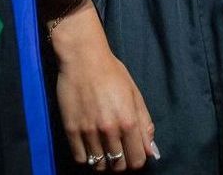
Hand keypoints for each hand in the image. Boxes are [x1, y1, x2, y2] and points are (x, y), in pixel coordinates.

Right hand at [49, 1, 158, 169]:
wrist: (83, 58)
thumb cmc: (111, 72)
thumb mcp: (134, 93)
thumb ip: (144, 123)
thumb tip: (151, 150)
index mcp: (128, 121)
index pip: (137, 160)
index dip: (137, 160)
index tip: (133, 153)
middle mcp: (109, 130)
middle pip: (118, 166)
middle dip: (121, 162)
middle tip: (118, 150)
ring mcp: (88, 132)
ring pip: (98, 165)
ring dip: (103, 161)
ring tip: (103, 149)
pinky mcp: (71, 130)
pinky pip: (80, 159)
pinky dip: (86, 158)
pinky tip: (90, 147)